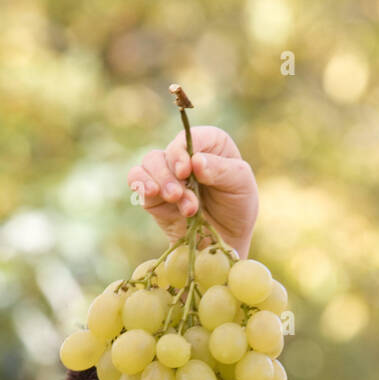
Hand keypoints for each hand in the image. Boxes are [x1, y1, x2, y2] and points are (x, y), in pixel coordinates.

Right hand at [128, 126, 258, 259]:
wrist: (222, 242)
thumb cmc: (236, 208)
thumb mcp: (241, 186)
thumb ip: (222, 171)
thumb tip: (196, 161)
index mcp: (210, 144)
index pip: (191, 137)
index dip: (183, 150)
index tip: (186, 170)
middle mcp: (186, 155)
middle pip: (168, 152)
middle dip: (171, 174)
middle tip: (178, 195)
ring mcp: (168, 173)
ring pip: (150, 163)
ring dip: (160, 182)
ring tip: (175, 200)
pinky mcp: (153, 193)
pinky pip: (137, 179)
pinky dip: (140, 184)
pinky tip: (148, 193)